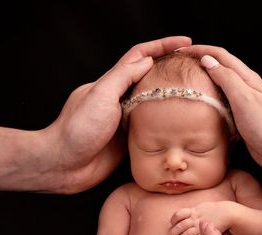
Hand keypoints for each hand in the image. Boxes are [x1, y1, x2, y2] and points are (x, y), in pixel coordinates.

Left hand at [43, 36, 191, 192]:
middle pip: (149, 79)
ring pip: (152, 105)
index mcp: (111, 84)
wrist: (64, 165)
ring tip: (196, 96)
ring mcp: (124, 122)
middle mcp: (119, 100)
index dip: (162, 46)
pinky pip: (151, 130)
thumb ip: (123, 77)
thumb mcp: (101, 96)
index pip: (139, 57)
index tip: (186, 42)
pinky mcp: (128, 142)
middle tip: (196, 69)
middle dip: (171, 70)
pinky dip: (165, 126)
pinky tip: (181, 126)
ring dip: (171, 99)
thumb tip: (147, 61)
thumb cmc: (77, 129)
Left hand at [165, 202, 230, 234]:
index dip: (173, 220)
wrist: (228, 212)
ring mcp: (200, 226)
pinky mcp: (206, 233)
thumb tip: (182, 217)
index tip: (170, 225)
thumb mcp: (201, 207)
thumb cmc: (214, 210)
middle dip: (171, 234)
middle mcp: (195, 218)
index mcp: (193, 211)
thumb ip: (191, 212)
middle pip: (180, 226)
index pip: (179, 214)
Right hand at [181, 45, 261, 178]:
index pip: (221, 56)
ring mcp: (244, 104)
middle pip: (220, 68)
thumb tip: (208, 61)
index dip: (201, 50)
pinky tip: (201, 109)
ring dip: (204, 83)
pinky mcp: (241, 120)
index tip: (181, 52)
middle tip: (180, 67)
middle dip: (200, 63)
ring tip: (186, 86)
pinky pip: (222, 106)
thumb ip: (227, 79)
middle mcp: (246, 88)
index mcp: (247, 79)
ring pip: (220, 88)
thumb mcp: (245, 99)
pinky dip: (210, 103)